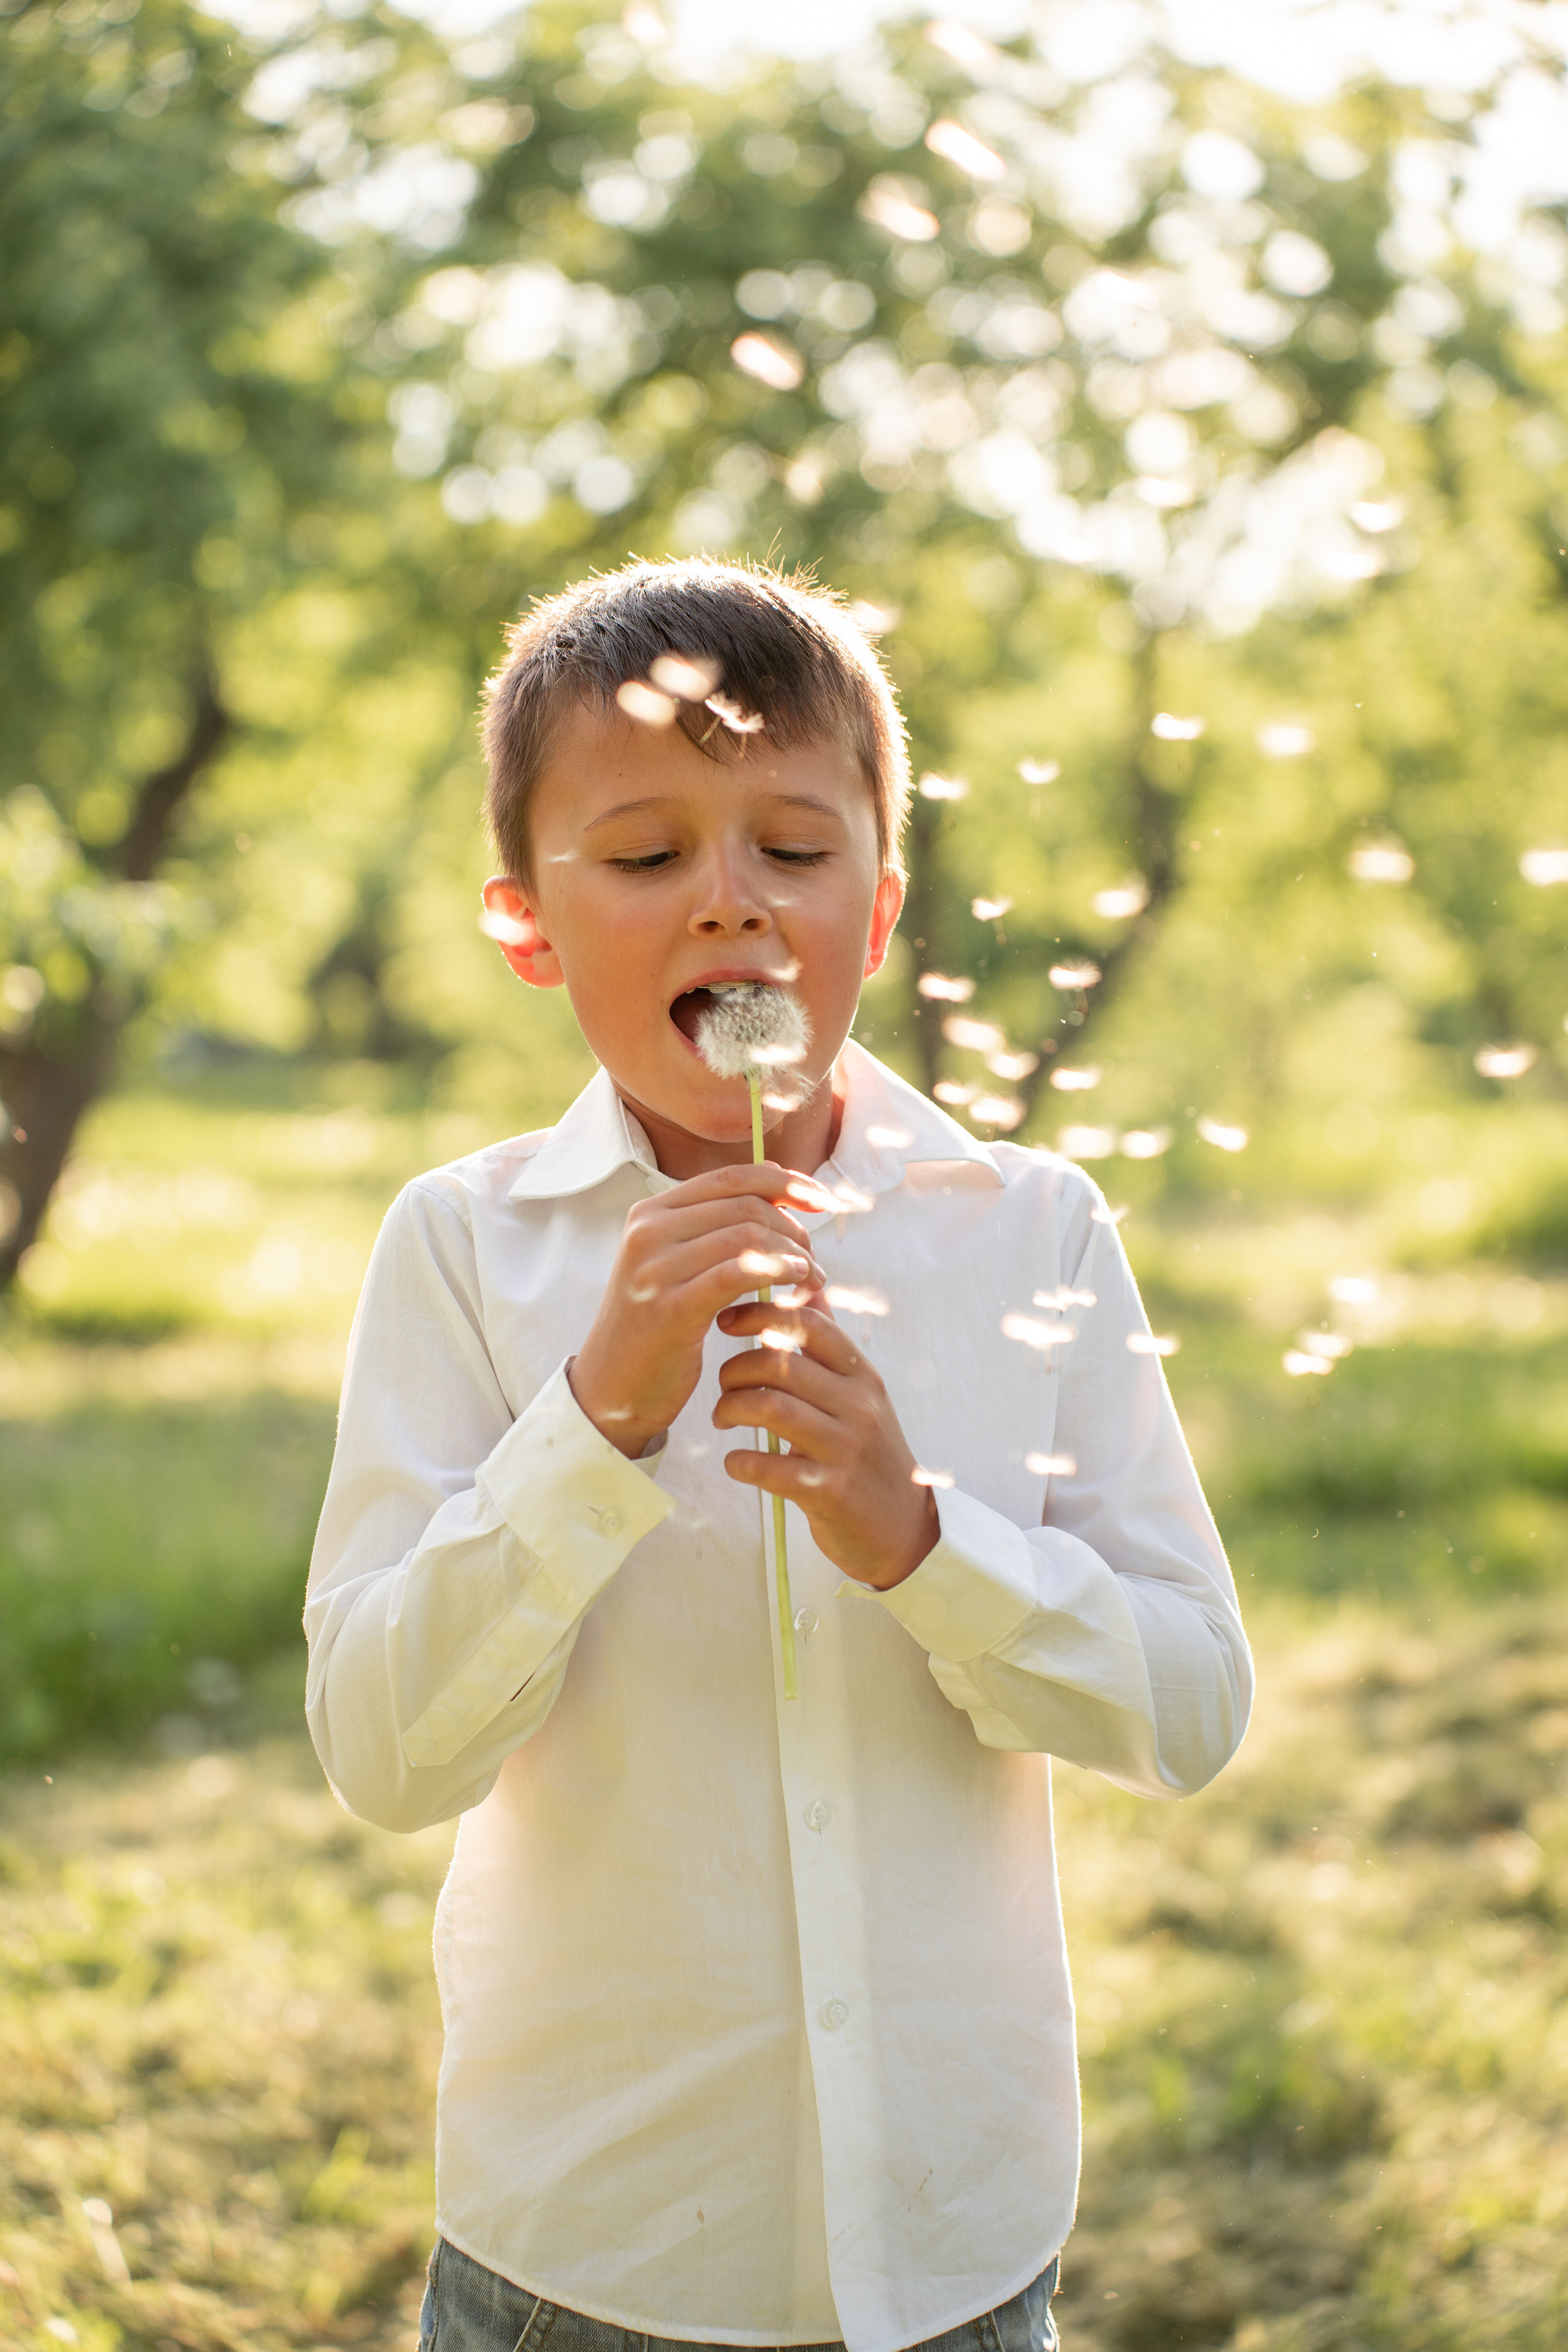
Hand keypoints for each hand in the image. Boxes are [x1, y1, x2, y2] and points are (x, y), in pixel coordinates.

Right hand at [569, 1163, 835, 1458]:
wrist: (612, 1388)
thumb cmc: (657, 1327)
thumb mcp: (676, 1265)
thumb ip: (717, 1227)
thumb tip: (777, 1183)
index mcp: (651, 1212)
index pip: (731, 1177)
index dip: (783, 1182)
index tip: (820, 1198)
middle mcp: (648, 1231)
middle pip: (745, 1206)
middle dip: (793, 1228)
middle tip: (814, 1259)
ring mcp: (655, 1268)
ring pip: (746, 1237)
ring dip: (793, 1255)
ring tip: (813, 1279)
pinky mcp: (670, 1307)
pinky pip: (736, 1274)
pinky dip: (776, 1272)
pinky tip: (797, 1284)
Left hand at [712, 1298, 939, 1590]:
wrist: (902, 1529)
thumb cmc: (867, 1453)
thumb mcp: (858, 1392)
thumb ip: (829, 1342)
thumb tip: (807, 1282)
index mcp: (861, 1375)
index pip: (809, 1321)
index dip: (759, 1312)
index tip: (726, 1321)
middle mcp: (858, 1406)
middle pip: (780, 1363)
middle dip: (735, 1369)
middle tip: (724, 1386)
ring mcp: (845, 1449)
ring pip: (771, 1408)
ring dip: (731, 1409)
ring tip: (723, 1418)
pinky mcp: (830, 1492)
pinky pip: (769, 1467)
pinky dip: (740, 1463)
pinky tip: (736, 1463)